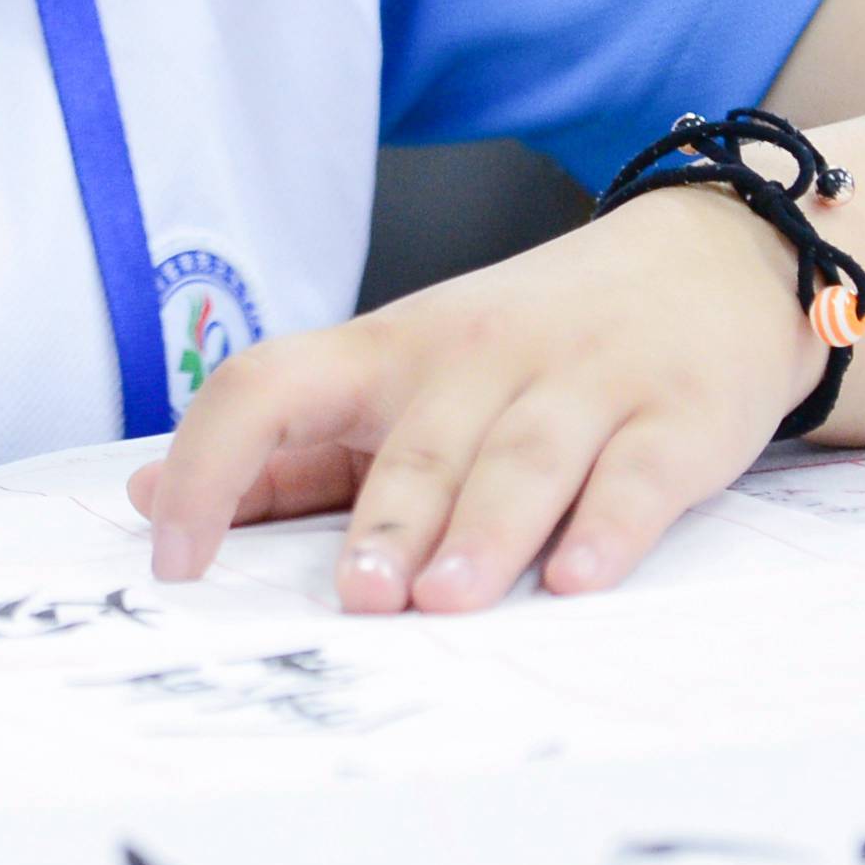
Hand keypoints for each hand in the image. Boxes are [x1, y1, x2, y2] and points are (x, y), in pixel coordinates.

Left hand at [129, 187, 822, 610]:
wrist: (713, 262)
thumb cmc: (530, 345)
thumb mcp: (404, 376)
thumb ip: (289, 447)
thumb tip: (150, 500)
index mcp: (389, 352)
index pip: (271, 385)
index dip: (212, 464)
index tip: (176, 553)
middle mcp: (478, 358)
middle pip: (414, 442)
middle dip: (383, 523)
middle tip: (356, 596)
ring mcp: (582, 384)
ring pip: (520, 459)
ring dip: (482, 531)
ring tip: (446, 601)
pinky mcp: (677, 417)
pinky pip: (638, 475)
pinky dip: (609, 527)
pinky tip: (580, 576)